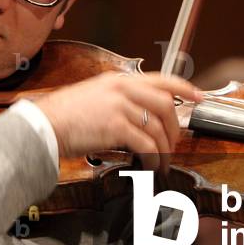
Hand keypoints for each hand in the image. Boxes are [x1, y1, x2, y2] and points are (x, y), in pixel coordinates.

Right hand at [33, 71, 201, 171]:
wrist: (44, 126)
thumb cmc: (65, 115)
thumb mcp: (95, 95)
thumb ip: (120, 99)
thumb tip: (143, 113)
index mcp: (118, 79)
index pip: (161, 79)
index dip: (185, 88)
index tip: (199, 97)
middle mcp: (121, 89)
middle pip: (165, 105)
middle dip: (175, 127)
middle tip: (174, 142)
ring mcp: (119, 106)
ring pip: (157, 127)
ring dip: (165, 148)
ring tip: (162, 162)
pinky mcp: (115, 126)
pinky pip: (146, 144)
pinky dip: (154, 158)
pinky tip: (151, 166)